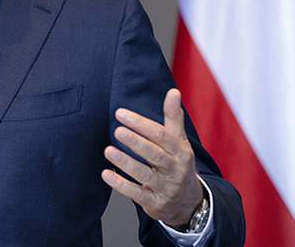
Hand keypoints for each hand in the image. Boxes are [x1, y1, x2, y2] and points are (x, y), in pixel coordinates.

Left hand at [101, 88, 203, 227]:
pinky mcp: (154, 203)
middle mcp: (174, 169)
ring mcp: (164, 187)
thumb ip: (173, 117)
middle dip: (135, 142)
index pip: (161, 135)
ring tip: (108, 150)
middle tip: (117, 131)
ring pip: (143, 174)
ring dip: (125, 162)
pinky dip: (120, 184)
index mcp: (180, 151)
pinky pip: (136, 193)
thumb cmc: (178, 163)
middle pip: (154, 154)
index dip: (141, 124)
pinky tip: (106, 174)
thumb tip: (173, 91)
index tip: (120, 113)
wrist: (188, 202)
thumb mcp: (179, 141)